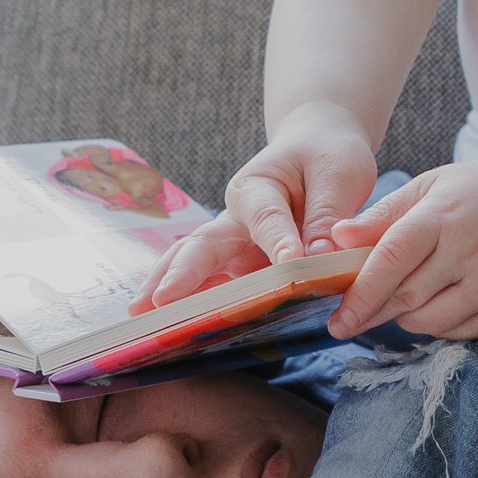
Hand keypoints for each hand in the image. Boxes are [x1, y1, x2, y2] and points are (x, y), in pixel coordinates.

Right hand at [137, 107, 378, 307]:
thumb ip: (327, 215)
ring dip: (169, 292)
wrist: (317, 146)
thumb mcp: (337, 174)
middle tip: (160, 302)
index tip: (292, 262)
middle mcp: (235, 217)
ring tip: (140, 318)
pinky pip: (216, 286)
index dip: (278, 242)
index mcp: (257, 187)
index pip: (266, 218)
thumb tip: (321, 257)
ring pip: (195, 266)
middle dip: (180, 275)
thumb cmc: (325, 155)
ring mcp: (234, 244)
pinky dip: (194, 306)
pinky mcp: (241, 265)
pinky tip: (176, 331)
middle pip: (202, 245)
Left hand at [326, 157, 477, 341]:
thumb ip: (384, 214)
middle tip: (353, 317)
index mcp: (445, 215)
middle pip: (406, 297)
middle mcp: (472, 250)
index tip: (336, 319)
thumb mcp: (434, 187)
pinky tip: (444, 302)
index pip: (392, 259)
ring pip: (431, 322)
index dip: (360, 293)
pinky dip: (441, 325)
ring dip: (409, 317)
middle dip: (375, 311)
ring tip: (411, 296)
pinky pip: (460, 333)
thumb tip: (334, 238)